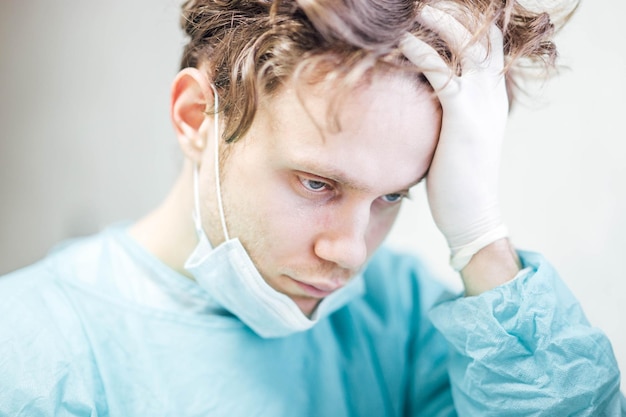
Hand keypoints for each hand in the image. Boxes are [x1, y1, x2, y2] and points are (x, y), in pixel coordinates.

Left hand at [400, 6, 508, 270]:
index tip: (436, 11)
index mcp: (491, 96)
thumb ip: (446, 112)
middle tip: (423, 4)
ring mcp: (482, 104)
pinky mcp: (464, 119)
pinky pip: (443, 73)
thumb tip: (418, 98)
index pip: (487, 46)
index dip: (467, 24)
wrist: (471, 214)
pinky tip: (402, 39)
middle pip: (481, 36)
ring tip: (414, 8)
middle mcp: (492, 93)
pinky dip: (422, 52)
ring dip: (440, 21)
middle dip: (455, 13)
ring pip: (466, 46)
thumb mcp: (455, 137)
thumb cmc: (455, 179)